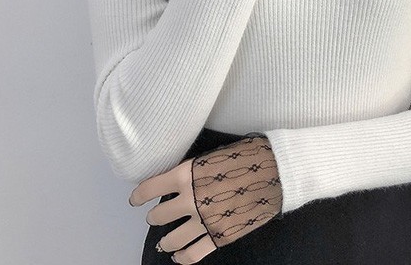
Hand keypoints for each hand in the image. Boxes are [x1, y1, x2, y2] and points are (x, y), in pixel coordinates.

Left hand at [128, 135, 282, 263]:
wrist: (276, 171)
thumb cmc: (246, 157)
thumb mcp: (212, 156)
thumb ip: (192, 171)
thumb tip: (180, 180)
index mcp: (186, 175)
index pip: (150, 188)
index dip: (138, 195)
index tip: (135, 200)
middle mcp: (190, 200)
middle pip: (157, 216)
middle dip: (154, 216)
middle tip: (156, 216)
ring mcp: (204, 221)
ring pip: (170, 240)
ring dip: (164, 240)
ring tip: (165, 240)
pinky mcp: (220, 237)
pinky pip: (192, 254)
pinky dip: (182, 257)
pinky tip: (179, 256)